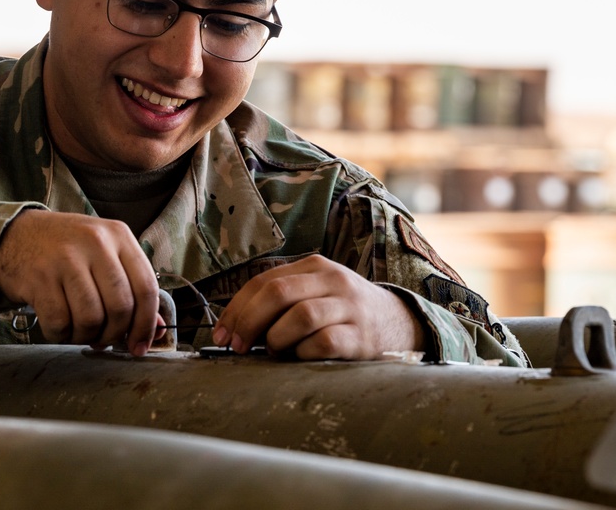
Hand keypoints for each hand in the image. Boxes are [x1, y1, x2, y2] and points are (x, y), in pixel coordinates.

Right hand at [0, 209, 158, 355]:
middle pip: (121, 307)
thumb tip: (155, 329)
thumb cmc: (67, 249)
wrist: (16, 235)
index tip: (139, 346)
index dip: (146, 325)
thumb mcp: (104, 255)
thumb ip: (131, 287)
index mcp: (119, 235)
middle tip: (103, 340)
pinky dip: (61, 335)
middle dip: (114, 334)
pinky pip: (59, 322)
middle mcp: (95, 242)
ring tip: (79, 331)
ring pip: (91, 319)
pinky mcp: (39, 276)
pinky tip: (59, 326)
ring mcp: (66, 258)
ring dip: (87, 337)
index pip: (146, 288)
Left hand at [212, 255, 423, 359]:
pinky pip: (322, 343)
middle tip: (237, 346)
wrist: (401, 324)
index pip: (264, 281)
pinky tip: (300, 356)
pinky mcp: (361, 337)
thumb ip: (282, 300)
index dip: (237, 308)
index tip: (222, 333)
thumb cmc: (345, 312)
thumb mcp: (317, 292)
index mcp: (314, 267)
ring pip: (300, 316)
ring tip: (274, 350)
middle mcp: (332, 281)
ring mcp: (349, 308)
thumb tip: (235, 326)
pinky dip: (302, 352)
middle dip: (248, 322)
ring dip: (276, 338)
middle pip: (277, 293)